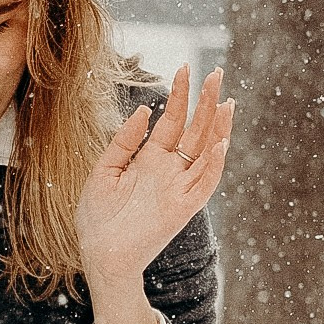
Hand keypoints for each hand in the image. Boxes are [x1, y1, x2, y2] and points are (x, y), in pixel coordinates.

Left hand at [75, 65, 232, 289]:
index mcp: (150, 160)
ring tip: (226, 101)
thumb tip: (143, 110)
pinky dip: (214, 165)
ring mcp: (179, 189)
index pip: (173, 120)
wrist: (99, 255)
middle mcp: (170, 171)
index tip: (186, 67)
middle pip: (196, 130)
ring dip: (218, 128)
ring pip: (207, 153)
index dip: (180, 95)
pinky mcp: (183, 209)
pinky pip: (204, 184)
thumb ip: (123, 141)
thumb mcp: (104, 170)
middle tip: (218, 73)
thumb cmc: (97, 218)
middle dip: (207, 102)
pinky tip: (220, 142)